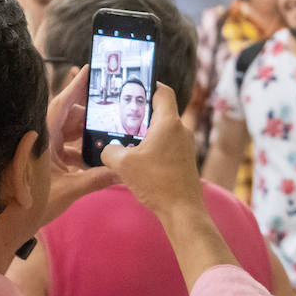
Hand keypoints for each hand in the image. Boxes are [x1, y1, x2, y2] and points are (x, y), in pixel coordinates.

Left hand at [41, 65, 117, 225]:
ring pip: (67, 133)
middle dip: (90, 118)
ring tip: (107, 140)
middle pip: (68, 117)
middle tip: (112, 117)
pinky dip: (78, 151)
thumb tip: (122, 172)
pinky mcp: (41, 161)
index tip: (88, 70)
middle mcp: (40, 137)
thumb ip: (97, 179)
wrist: (6, 225)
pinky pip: (63, 148)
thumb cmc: (31, 203)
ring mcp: (40, 149)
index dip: (76, 86)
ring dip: (85, 137)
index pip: (62, 104)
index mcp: (43, 136)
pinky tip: (94, 161)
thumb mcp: (69, 190)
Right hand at [101, 83, 206, 221]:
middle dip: (142, 113)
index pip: (163, 91)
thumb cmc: (157, 183)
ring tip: (127, 140)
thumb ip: (110, 150)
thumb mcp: (123, 164)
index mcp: (169, 123)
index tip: (135, 86)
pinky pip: (168, 145)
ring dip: (147, 133)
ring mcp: (186, 145)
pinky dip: (154, 147)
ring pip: (164, 130)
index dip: (149, 85)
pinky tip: (139, 160)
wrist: (182, 210)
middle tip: (122, 116)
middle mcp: (181, 130)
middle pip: (161, 111)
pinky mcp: (185, 160)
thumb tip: (108, 149)